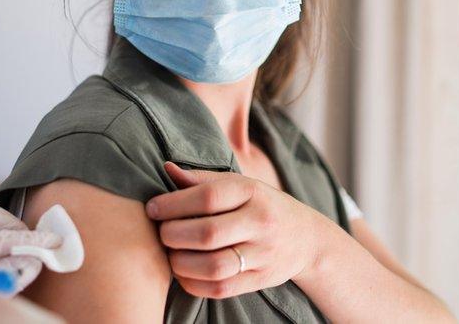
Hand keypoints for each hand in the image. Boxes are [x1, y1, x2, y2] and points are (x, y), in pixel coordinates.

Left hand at [145, 161, 327, 298]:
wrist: (305, 238)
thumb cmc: (260, 205)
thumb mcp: (239, 184)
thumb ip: (203, 180)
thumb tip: (167, 169)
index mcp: (252, 192)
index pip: (208, 196)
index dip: (173, 204)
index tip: (152, 209)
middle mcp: (261, 222)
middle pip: (208, 233)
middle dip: (173, 235)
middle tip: (161, 233)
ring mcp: (263, 254)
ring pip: (214, 266)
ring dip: (181, 263)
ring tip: (170, 255)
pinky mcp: (261, 280)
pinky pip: (221, 289)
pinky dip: (194, 284)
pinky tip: (183, 273)